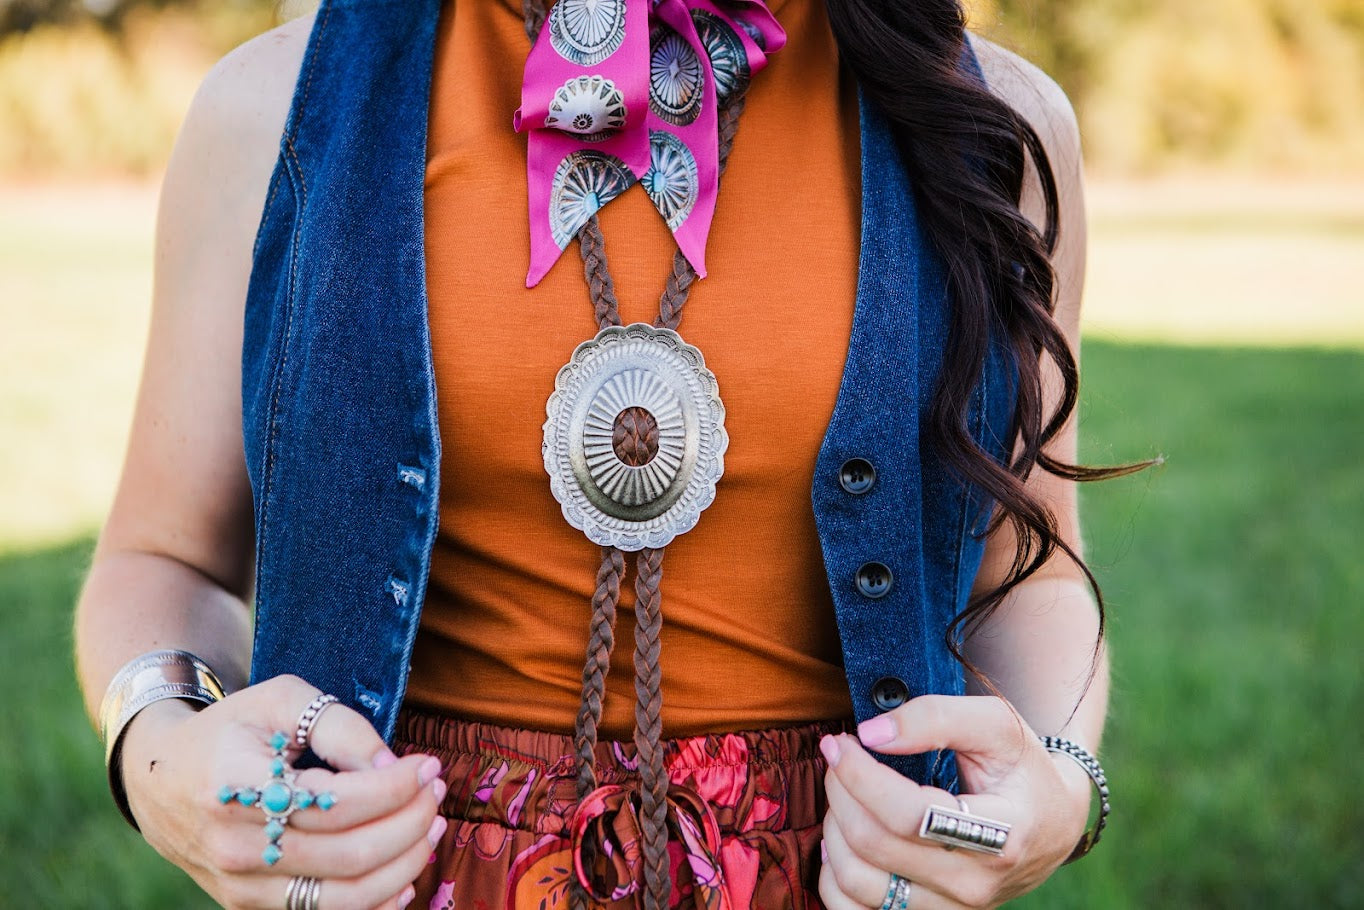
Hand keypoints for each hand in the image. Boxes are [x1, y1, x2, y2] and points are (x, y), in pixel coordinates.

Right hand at [119, 675, 445, 909]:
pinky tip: (405, 875)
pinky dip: (375, 903)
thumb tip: (392, 765)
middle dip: (411, 822)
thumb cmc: (230, 729)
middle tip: (436, 790)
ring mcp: (240, 885)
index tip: (427, 765)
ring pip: (345, 896)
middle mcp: (236, 846)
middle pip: (351, 853)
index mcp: (238, 787)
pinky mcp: (248, 906)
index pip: (339, 803)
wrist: (159, 777)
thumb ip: (339, 726)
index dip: (396, 788)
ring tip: (431, 826)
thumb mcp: (280, 700)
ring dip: (405, 863)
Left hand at [818, 695, 1089, 908]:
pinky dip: (833, 875)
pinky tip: (844, 840)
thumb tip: (871, 734)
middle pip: (874, 844)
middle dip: (841, 792)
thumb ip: (935, 718)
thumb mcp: (997, 725)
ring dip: (834, 829)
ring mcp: (952, 908)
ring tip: (846, 797)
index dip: (859, 775)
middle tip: (841, 760)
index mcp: (1001, 833)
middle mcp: (976, 882)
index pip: (908, 813)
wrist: (1051, 825)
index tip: (840, 742)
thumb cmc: (1021, 769)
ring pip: (857, 881)